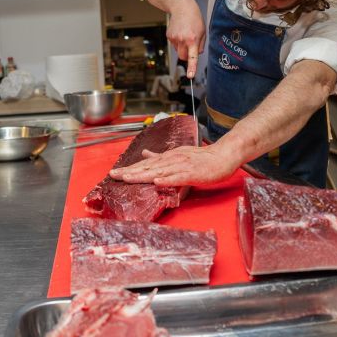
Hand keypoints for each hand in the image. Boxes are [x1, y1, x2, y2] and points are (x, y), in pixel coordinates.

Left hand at [108, 144, 239, 186]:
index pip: (145, 163)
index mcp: (168, 157)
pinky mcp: (193, 173)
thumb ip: (161, 156)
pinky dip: (167, 179)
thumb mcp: (178, 154)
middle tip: (113, 176)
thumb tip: (145, 154)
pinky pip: (178, 177)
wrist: (223, 156)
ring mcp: (182, 166)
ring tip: (128, 179)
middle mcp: (172, 160)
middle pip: (148, 167)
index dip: (130, 168)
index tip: (114, 173)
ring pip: (159, 171)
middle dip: (130, 172)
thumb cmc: (202, 158)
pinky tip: (157, 182)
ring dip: (143, 175)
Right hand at [166, 4, 204, 77]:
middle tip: (191, 47)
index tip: (190, 76)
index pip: (192, 57)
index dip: (191, 67)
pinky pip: (174, 45)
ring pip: (179, 51)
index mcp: (192, 39)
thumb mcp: (203, 31)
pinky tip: (180, 32)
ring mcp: (174, 38)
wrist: (181, 7)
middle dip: (187, 56)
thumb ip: (201, 45)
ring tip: (185, 35)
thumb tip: (196, 54)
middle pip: (183, 57)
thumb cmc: (194, 18)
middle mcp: (182, 40)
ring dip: (183, 47)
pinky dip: (178, 42)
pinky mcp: (169, 36)